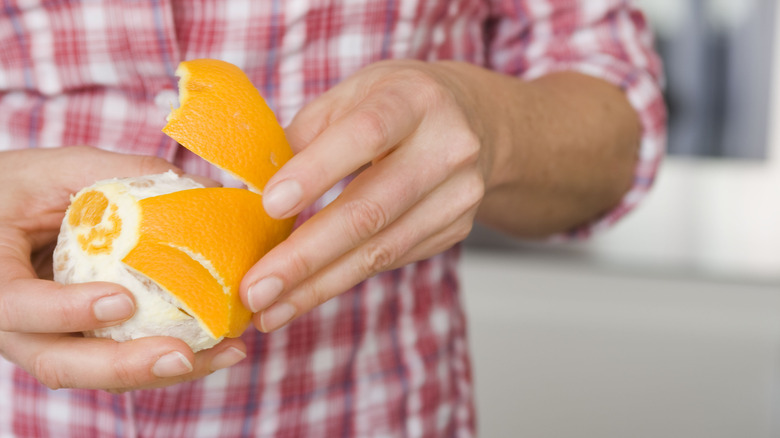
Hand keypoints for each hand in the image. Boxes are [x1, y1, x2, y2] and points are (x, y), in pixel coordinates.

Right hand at [0, 147, 246, 391]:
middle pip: (61, 363)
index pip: (18, 306)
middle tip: (183, 355)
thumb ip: (122, 174)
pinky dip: (167, 358)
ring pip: (98, 372)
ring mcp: (49, 339)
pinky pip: (120, 361)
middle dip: (126, 365)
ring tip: (224, 353)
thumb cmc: (24, 188)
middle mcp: (16, 323)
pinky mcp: (81, 343)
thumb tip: (202, 187)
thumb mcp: (61, 169)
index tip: (122, 301)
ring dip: (161, 371)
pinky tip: (218, 348)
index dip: (66, 310)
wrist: (3, 218)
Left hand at [241, 60, 491, 331]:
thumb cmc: (399, 104)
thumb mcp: (353, 95)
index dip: (318, 171)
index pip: (366, 135)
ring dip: (317, 285)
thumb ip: (306, 134)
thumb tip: (249, 186)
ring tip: (269, 309)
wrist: (478, 122)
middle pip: (372, 210)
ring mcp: (458, 196)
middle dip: (306, 256)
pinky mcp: (455, 230)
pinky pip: (390, 261)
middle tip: (255, 289)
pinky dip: (341, 280)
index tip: (269, 206)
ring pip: (380, 250)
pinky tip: (303, 295)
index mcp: (415, 99)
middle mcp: (447, 148)